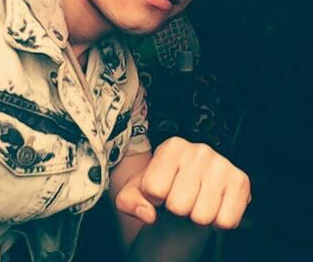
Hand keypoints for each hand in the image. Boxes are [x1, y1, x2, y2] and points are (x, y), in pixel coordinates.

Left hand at [115, 137, 250, 228]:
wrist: (188, 182)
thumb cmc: (162, 184)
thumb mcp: (136, 189)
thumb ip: (129, 201)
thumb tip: (148, 214)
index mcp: (172, 147)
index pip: (154, 189)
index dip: (153, 198)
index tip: (160, 191)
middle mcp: (199, 151)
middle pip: (179, 206)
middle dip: (176, 209)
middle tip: (180, 196)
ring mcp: (221, 164)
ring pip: (202, 217)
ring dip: (196, 216)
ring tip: (195, 200)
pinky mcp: (240, 181)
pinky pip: (226, 221)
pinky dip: (217, 222)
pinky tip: (212, 205)